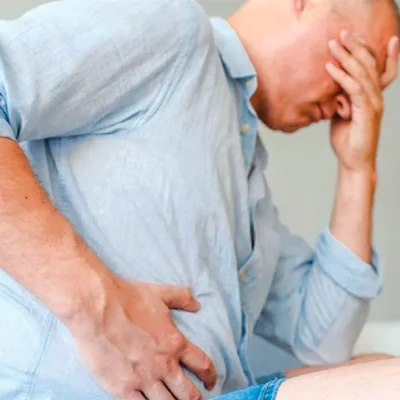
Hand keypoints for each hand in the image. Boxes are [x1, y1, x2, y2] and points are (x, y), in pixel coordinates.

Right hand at [68, 276, 216, 399]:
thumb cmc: (127, 297)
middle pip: (188, 394)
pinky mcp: (122, 388)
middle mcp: (162, 364)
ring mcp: (142, 379)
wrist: (96, 307)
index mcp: (174, 342)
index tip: (211, 382)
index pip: (202, 365)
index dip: (210, 376)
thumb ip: (182, 298)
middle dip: (195, 399)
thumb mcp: (160, 293)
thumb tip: (197, 305)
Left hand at [326, 31, 398, 172]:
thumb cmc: (348, 140)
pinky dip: (341, 76)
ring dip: (346, 57)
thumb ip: (341, 101)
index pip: (377, 68)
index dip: (371, 50)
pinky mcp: (366, 113)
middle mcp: (376, 97)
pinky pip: (353, 89)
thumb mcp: (343, 116)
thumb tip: (332, 90)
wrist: (354, 162)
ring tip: (332, 44)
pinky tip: (329, 68)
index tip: (360, 35)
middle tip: (342, 33)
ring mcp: (373, 104)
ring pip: (362, 74)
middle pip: (369, 65)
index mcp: (373, 97)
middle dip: (356, 47)